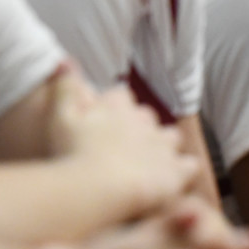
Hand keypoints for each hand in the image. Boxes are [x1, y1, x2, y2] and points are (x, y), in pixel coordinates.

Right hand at [47, 73, 198, 216]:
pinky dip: (183, 170)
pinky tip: (172, 179)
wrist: (95, 188)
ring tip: (149, 165)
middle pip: (146, 116)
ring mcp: (163, 145)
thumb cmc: (72, 154)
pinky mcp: (176, 170)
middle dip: (138, 128)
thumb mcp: (59, 117)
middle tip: (122, 149)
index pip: (120, 96)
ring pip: (171, 137)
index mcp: (117, 106)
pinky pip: (189, 165)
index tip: (102, 123)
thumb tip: (64, 60)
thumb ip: (65, 88)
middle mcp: (145, 120)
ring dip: (163, 146)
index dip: (112, 109)